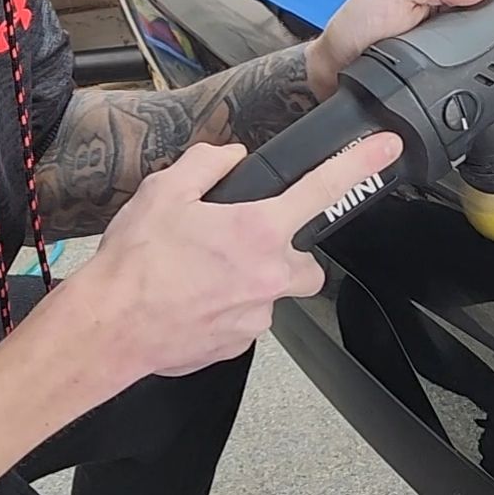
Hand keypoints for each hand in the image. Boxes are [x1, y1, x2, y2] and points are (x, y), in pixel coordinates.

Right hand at [70, 132, 401, 383]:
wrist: (108, 329)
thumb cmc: (133, 265)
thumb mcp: (164, 192)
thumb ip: (207, 166)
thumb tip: (229, 158)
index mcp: (257, 230)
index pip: (323, 189)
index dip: (361, 165)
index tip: (385, 150)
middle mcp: (267, 276)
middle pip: (307, 263)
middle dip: (287, 253)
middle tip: (245, 246)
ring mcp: (256, 315)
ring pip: (272, 293)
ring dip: (249, 282)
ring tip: (201, 276)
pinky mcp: (238, 344)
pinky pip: (245, 320)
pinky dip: (226, 310)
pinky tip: (192, 301)